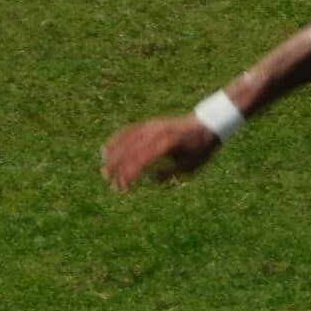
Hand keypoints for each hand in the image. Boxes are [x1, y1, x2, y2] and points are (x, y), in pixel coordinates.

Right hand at [103, 116, 221, 188]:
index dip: (130, 174)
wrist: (207, 125)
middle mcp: (157, 132)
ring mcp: (152, 126)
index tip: (123, 187)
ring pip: (127, 139)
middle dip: (118, 166)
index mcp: (167, 143)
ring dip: (114, 154)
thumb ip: (169, 173)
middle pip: (131, 149)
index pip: (142, 159)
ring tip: (104, 168)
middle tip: (109, 181)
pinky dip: (117, 139)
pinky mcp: (150, 123)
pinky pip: (130, 130)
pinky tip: (107, 148)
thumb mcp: (189, 166)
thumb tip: (150, 179)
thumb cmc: (200, 150)